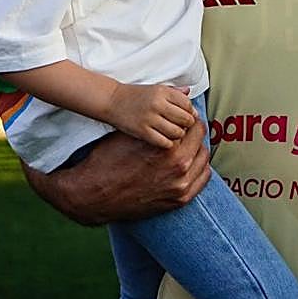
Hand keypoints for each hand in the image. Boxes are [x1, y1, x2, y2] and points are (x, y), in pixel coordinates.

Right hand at [22, 120, 209, 225]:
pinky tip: (189, 162)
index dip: (189, 120)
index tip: (185, 119)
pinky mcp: (179, 200)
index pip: (194, 126)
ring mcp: (180, 187)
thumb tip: (181, 98)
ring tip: (186, 146)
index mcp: (169, 149)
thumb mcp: (132, 134)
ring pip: (203, 161)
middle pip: (201, 143)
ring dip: (197, 151)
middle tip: (187, 131)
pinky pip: (202, 179)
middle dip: (194, 134)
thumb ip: (158, 120)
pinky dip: (198, 169)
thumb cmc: (110, 159)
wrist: (94, 194)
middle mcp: (179, 169)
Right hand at [105, 83, 195, 147]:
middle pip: (185, 119)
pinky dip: (168, 143)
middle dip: (187, 124)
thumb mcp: (156, 88)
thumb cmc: (135, 96)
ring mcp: (150, 118)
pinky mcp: (143, 132)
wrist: (111, 101)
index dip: (190, 112)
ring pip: (177, 132)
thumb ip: (175, 93)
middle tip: (183, 126)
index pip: (188, 104)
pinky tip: (165, 139)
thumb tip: (191, 99)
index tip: (187, 115)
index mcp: (163, 92)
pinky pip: (165, 142)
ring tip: (174, 133)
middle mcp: (158, 104)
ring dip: (179, 135)